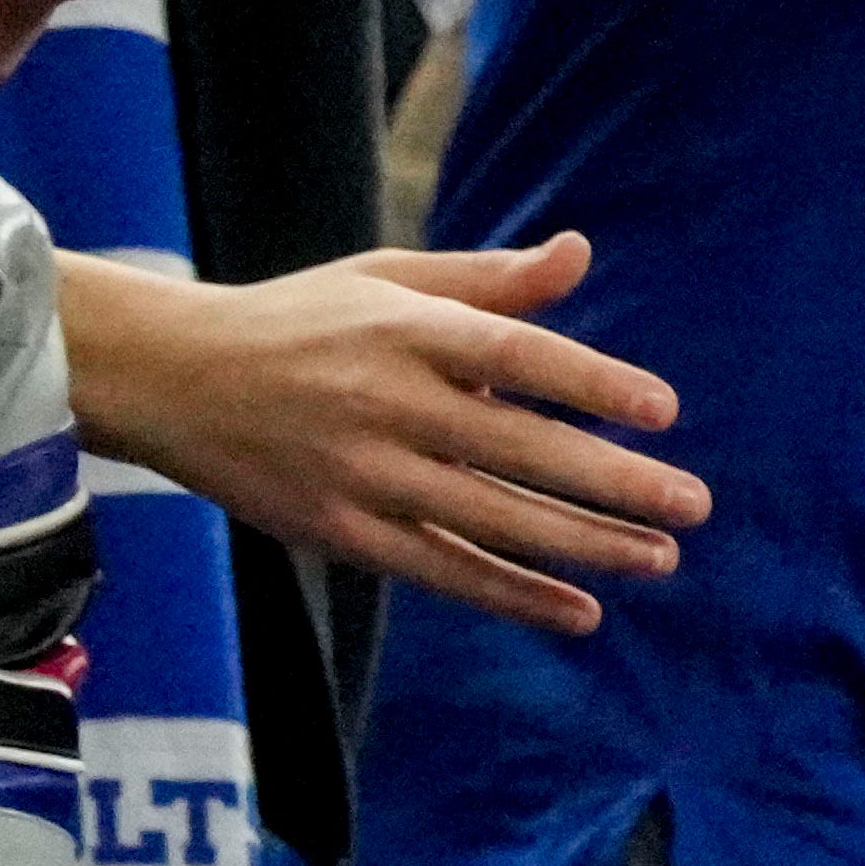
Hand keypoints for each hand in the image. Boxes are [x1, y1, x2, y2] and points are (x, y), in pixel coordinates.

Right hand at [57, 239, 704, 640]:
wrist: (172, 376)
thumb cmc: (302, 320)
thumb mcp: (387, 278)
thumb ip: (490, 281)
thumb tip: (581, 253)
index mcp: (402, 329)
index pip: (516, 356)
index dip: (591, 385)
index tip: (664, 411)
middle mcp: (384, 400)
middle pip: (516, 448)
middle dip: (611, 481)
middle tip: (693, 503)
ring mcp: (360, 472)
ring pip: (490, 519)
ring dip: (582, 545)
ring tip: (661, 557)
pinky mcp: (340, 530)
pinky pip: (442, 570)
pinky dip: (514, 595)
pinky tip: (582, 611)